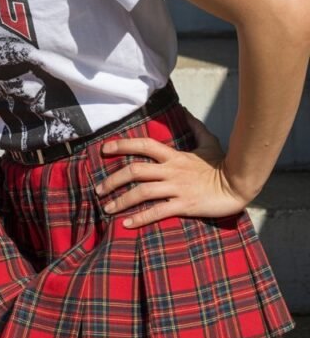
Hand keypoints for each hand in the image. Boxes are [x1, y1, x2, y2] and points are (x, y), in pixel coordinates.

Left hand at [96, 109, 248, 228]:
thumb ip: (195, 128)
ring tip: (106, 208)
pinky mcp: (184, 206)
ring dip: (121, 200)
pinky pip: (157, 212)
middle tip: (98, 188)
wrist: (239, 185)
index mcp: (174, 156)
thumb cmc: (222, 165)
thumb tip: (185, 112)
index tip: (104, 149)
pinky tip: (126, 224)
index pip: (144, 145)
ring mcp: (177, 188)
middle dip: (113, 179)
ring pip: (142, 192)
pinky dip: (140, 218)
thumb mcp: (208, 142)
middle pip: (136, 170)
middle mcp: (172, 171)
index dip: (123, 145)